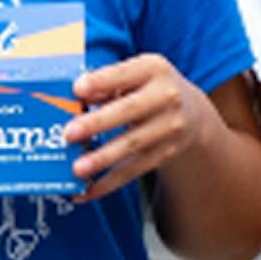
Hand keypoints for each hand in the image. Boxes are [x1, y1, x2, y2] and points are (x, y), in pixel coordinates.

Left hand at [64, 55, 213, 199]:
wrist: (192, 112)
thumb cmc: (147, 89)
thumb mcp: (134, 76)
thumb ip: (106, 84)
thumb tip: (73, 100)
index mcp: (153, 69)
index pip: (125, 73)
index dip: (101, 81)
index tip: (77, 89)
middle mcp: (166, 96)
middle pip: (129, 111)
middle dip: (97, 123)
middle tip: (69, 134)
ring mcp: (169, 127)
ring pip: (132, 144)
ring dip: (103, 158)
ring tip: (77, 169)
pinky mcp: (165, 153)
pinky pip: (134, 170)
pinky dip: (109, 182)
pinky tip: (86, 191)